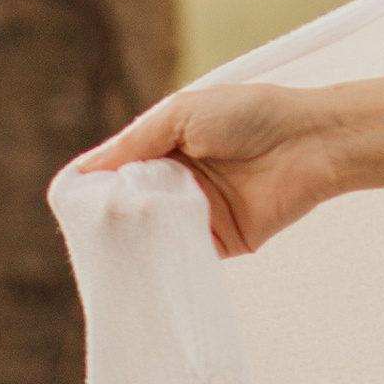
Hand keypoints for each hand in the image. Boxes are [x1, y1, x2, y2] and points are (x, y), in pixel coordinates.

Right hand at [65, 73, 383, 259]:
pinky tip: (142, 270)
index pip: (115, 173)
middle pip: (127, 209)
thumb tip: (85, 171)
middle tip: (85, 237)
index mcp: (165, 149)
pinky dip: (163, 263)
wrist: (312, 142)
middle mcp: (176, 183)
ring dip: (133, 245)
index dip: (93, 188)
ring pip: (150, 238)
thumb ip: (136, 142)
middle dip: (108, 222)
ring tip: (106, 257)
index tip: (72, 204)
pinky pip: (182, 258)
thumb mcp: (184, 114)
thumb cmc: (252, 115)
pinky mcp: (219, 243)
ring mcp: (196, 215)